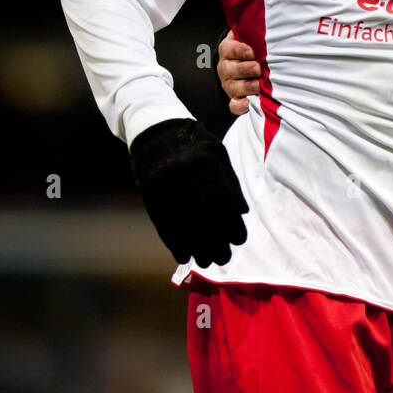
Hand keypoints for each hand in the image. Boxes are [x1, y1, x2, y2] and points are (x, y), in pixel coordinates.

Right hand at [129, 118, 249, 266]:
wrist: (156, 131)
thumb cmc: (195, 144)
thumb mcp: (218, 155)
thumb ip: (231, 183)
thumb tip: (242, 213)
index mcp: (207, 163)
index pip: (223, 202)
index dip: (232, 225)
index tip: (238, 240)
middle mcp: (185, 175)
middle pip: (202, 217)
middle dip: (215, 243)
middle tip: (224, 259)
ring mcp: (164, 185)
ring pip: (182, 224)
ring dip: (195, 248)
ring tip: (205, 262)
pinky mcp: (149, 193)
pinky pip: (162, 223)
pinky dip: (173, 242)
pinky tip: (182, 255)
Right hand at [217, 32, 259, 115]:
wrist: (247, 61)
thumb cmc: (252, 47)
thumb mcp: (250, 36)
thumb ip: (253, 31)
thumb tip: (262, 23)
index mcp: (228, 50)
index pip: (229, 49)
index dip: (240, 50)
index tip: (252, 52)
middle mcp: (226, 67)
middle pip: (230, 70)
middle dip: (246, 69)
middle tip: (258, 68)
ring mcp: (229, 84)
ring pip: (233, 87)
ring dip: (247, 87)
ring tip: (259, 86)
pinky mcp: (234, 98)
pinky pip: (233, 105)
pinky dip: (240, 106)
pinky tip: (248, 103)